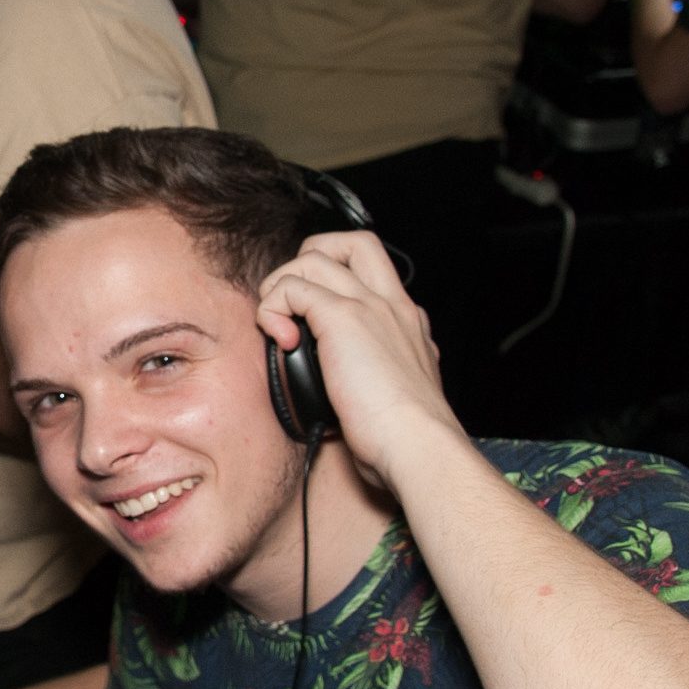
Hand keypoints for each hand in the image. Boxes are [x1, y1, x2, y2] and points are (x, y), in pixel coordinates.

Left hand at [255, 231, 462, 492]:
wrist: (416, 445)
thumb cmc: (406, 438)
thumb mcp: (398, 398)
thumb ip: (379, 381)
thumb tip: (348, 389)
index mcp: (407, 323)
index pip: (374, 276)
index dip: (340, 283)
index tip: (318, 318)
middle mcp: (392, 305)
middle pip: (355, 243)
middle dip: (314, 258)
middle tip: (296, 302)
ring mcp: (369, 306)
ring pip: (314, 257)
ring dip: (282, 286)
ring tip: (280, 326)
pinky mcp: (342, 317)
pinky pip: (290, 287)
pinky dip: (272, 309)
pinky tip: (280, 342)